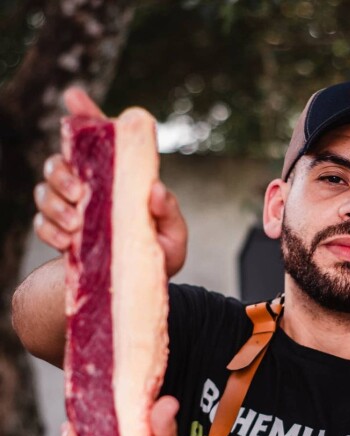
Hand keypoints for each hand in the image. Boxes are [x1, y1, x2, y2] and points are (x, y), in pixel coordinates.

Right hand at [33, 87, 187, 276]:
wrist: (138, 289)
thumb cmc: (160, 256)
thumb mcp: (174, 238)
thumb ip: (169, 214)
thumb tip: (155, 189)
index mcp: (120, 179)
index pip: (100, 139)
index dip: (85, 114)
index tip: (74, 96)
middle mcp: (91, 188)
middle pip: (59, 161)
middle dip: (62, 172)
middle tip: (79, 191)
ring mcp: (72, 209)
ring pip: (44, 189)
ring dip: (55, 203)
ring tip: (76, 226)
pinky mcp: (60, 233)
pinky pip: (41, 223)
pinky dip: (49, 230)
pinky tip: (67, 242)